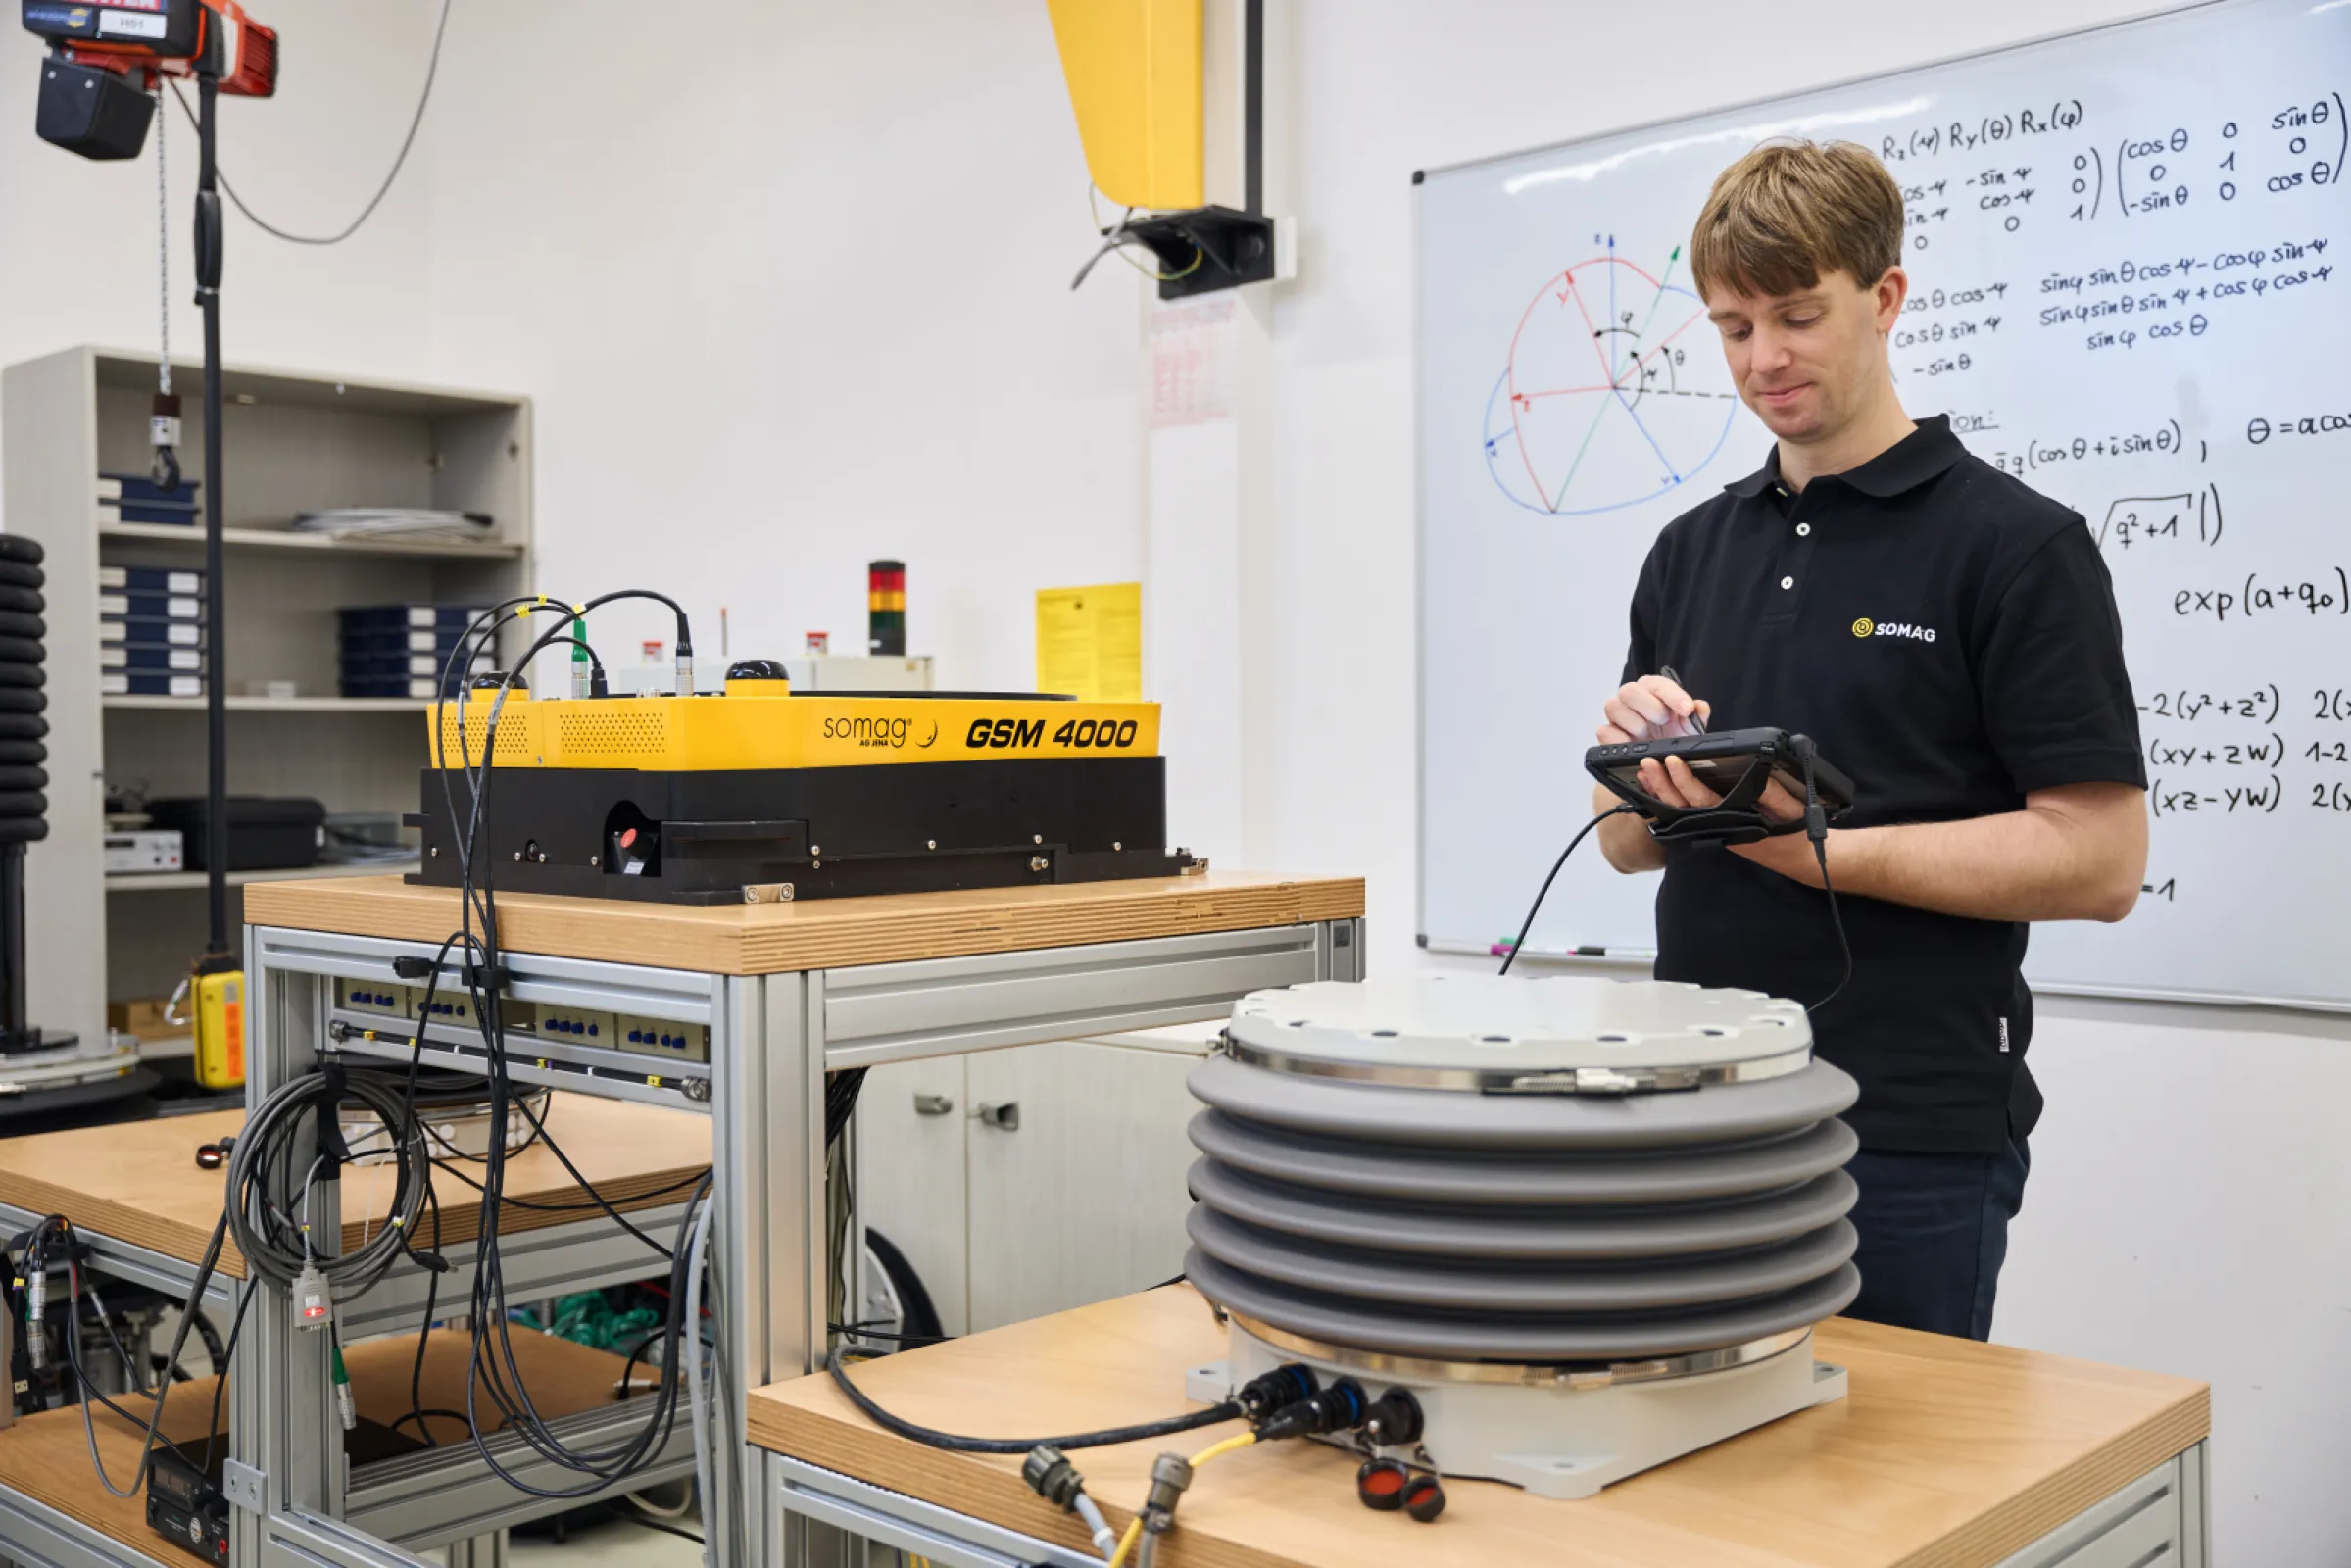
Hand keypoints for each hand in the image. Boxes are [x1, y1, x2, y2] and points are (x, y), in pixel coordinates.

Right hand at [1597, 676, 1710, 743]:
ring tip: (1648, 736)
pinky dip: (1619, 739)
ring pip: (1613, 706)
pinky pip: (1604, 731)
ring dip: (1634, 722)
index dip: (1673, 695)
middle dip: (1649, 705)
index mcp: (1652, 692)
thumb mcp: (1690, 730)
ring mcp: (1617, 717)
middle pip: (1629, 690)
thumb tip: (1700, 707)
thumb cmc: (1674, 738)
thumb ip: (1697, 716)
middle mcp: (1632, 700)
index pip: (1658, 684)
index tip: (1687, 709)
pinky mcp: (1607, 734)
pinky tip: (1634, 747)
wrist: (1662, 761)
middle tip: (1664, 721)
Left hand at [1635, 753, 1824, 883]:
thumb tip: (1758, 771)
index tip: (1672, 760)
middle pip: (1682, 805)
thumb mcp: (1792, 811)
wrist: (1798, 857)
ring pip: (1680, 811)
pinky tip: (1658, 787)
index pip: (1702, 798)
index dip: (1685, 779)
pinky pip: (1686, 813)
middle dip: (1662, 784)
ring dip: (1661, 792)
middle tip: (1647, 762)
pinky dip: (1670, 800)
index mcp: (1734, 820)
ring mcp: (1713, 828)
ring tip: (1644, 772)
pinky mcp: (1713, 826)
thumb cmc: (1794, 832)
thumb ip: (1774, 794)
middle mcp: (1718, 826)